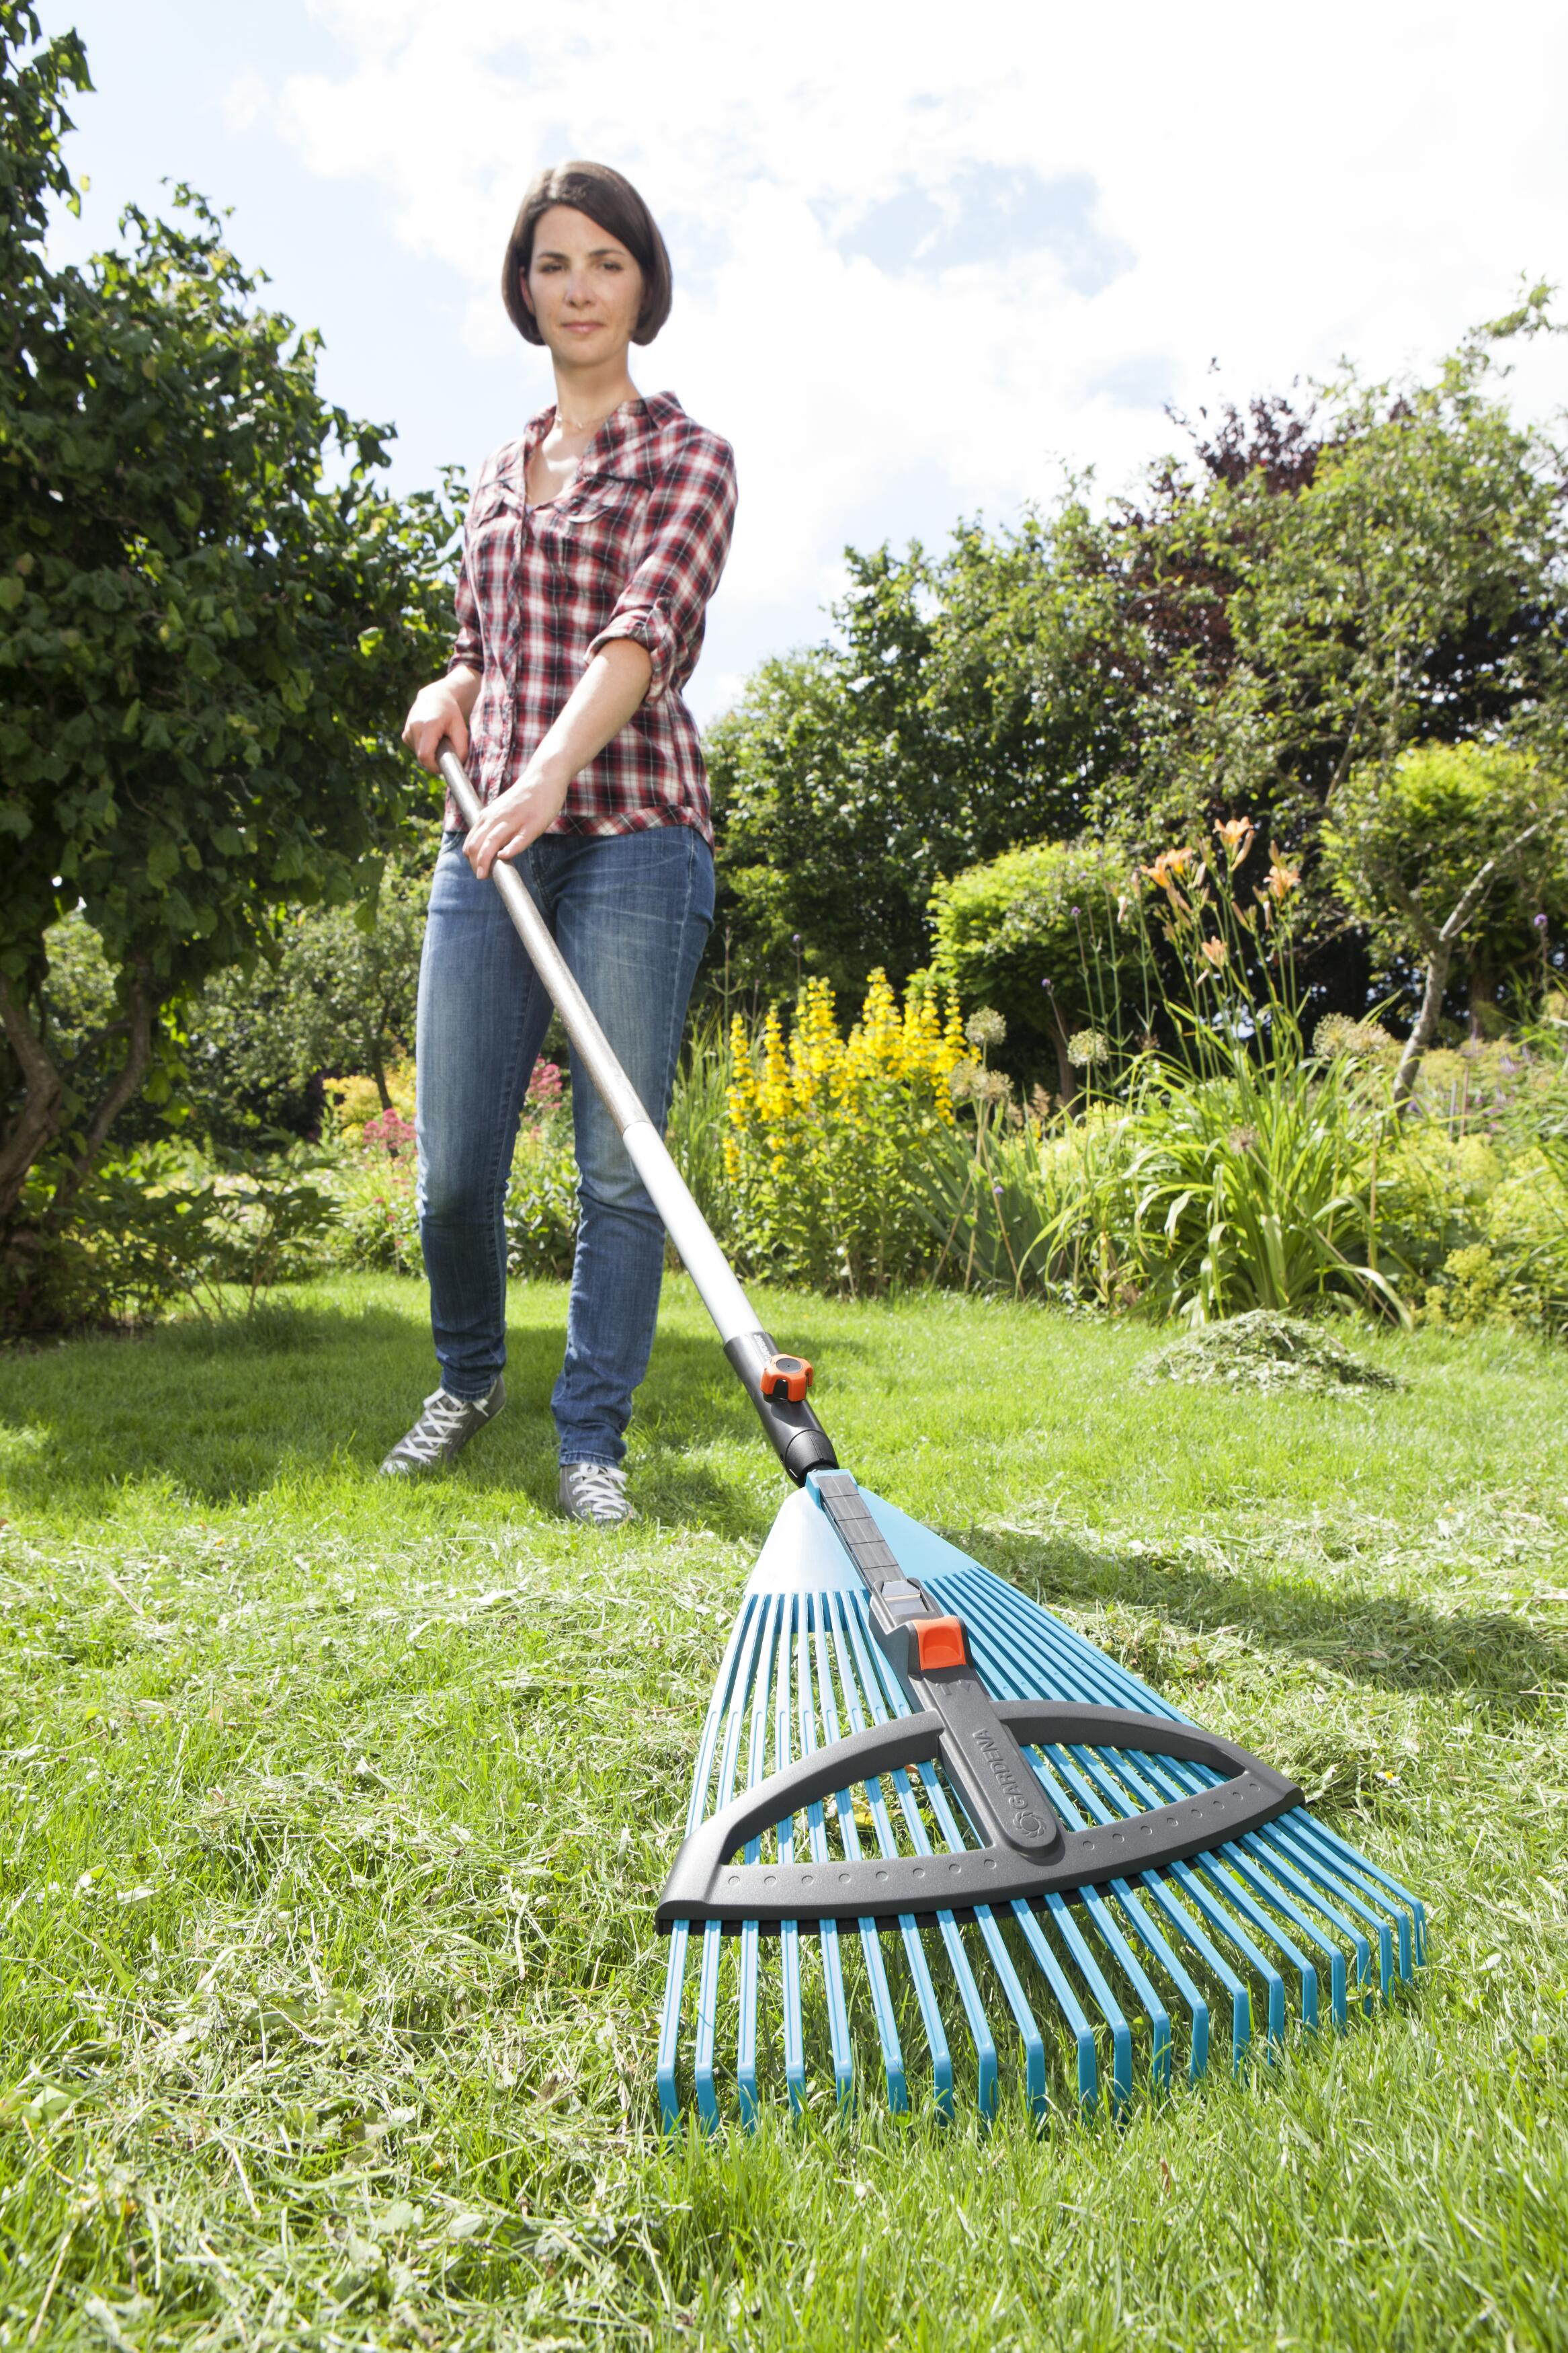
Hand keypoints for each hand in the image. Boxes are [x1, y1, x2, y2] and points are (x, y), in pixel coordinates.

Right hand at [402, 679, 469, 772]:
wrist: (434, 698)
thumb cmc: (450, 713)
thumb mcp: (461, 728)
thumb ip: (461, 748)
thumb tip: (457, 765)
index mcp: (427, 726)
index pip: (425, 756)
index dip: (434, 766)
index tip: (443, 768)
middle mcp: (413, 729)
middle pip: (422, 758)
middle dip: (434, 760)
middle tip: (445, 750)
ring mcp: (407, 732)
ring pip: (419, 755)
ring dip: (430, 753)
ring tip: (438, 740)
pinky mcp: (405, 736)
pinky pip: (416, 750)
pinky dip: (425, 748)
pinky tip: (431, 738)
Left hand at [463, 762, 569, 876]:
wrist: (544, 777)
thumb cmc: (524, 797)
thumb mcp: (502, 809)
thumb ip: (493, 825)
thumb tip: (489, 848)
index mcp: (488, 816)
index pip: (472, 841)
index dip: (471, 858)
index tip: (477, 869)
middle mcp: (497, 817)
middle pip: (477, 844)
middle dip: (475, 863)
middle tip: (481, 876)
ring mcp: (514, 820)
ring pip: (492, 841)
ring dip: (485, 860)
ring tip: (483, 875)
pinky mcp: (532, 824)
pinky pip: (519, 839)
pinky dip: (510, 849)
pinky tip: (504, 857)